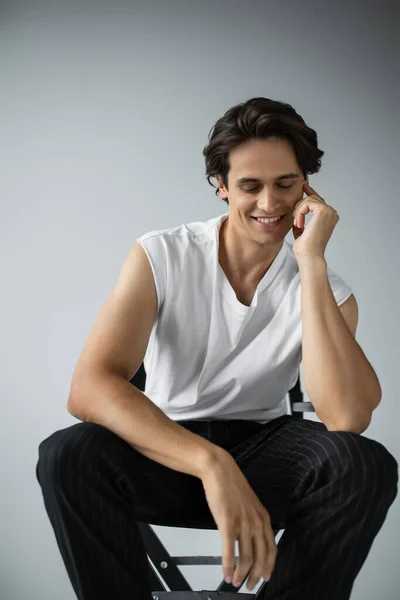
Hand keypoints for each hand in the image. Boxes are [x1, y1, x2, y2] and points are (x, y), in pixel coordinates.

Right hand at [201, 451, 276, 591]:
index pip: (272, 549)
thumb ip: (252, 520)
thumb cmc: (231, 485)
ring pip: (246, 557)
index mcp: (263, 518)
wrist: (219, 470)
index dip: (269, 566)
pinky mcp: (228, 523)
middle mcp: (256, 522)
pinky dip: (228, 566)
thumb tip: (249, 538)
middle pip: (261, 557)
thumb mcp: (249, 504)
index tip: (265, 578)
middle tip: (249, 586)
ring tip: (235, 582)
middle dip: (256, 576)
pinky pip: (230, 551)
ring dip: (241, 574)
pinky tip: (226, 573)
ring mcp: (243, 523)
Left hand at [292, 181, 339, 259]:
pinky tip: (299, 224)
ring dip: (298, 211)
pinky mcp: (324, 210)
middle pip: (312, 198)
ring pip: (309, 199)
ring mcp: (329, 211)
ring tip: (297, 225)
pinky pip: (307, 202)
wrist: (309, 256)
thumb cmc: (305, 248)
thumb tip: (296, 212)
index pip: (318, 200)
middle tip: (295, 221)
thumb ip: (301, 220)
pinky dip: (300, 212)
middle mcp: (332, 213)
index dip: (310, 191)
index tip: (303, 185)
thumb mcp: (301, 230)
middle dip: (299, 206)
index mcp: (329, 217)